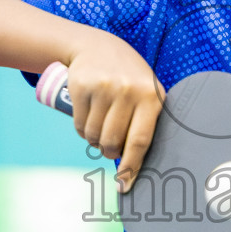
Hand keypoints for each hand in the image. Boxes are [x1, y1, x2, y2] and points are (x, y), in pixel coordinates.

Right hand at [63, 33, 164, 191]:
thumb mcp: (146, 91)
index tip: (124, 185)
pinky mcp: (81, 86)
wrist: (98, 46)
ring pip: (93, 136)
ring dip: (94, 142)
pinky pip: (79, 125)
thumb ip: (148, 121)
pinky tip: (88, 121)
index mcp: (151, 96)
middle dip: (109, 152)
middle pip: (113, 141)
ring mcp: (103, 88)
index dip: (131, 167)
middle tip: (110, 148)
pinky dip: (82, 131)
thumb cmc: (128, 77)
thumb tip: (141, 165)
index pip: (140, 140)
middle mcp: (128, 90)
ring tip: (99, 131)